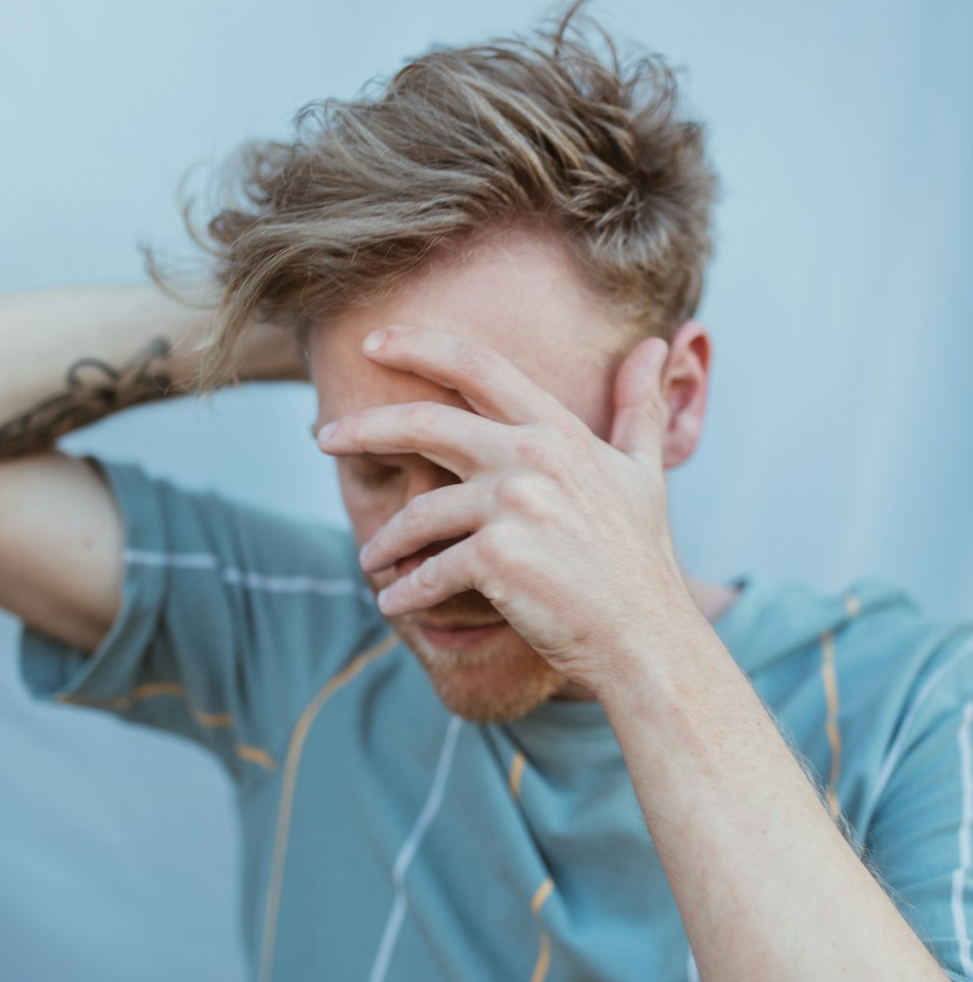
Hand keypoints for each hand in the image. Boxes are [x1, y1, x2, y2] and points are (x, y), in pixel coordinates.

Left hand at [317, 325, 692, 699]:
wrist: (646, 638)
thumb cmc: (641, 560)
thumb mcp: (645, 471)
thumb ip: (640, 406)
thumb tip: (657, 343)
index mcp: (560, 431)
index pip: (479, 366)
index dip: (420, 346)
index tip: (373, 342)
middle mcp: (534, 457)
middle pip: (425, 423)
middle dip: (364, 427)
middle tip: (323, 435)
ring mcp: (514, 506)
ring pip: (420, 512)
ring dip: (386, 540)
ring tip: (372, 558)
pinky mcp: (497, 559)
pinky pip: (429, 571)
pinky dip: (406, 590)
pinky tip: (392, 602)